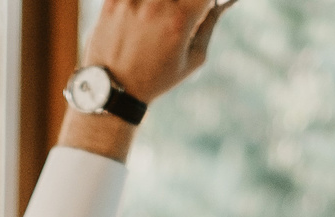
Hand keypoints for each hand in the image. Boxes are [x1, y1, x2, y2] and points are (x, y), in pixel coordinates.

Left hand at [83, 0, 234, 105]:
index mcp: (179, 20)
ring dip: (161, 4)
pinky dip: (140, 3)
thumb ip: (209, 25)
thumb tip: (223, 1)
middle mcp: (156, 5)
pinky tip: (142, 13)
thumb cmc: (157, 78)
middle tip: (177, 13)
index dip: (204, 0)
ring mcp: (131, 1)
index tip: (198, 6)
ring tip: (156, 17)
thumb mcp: (193, 59)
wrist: (114, 89)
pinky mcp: (112, 0)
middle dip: (181, 3)